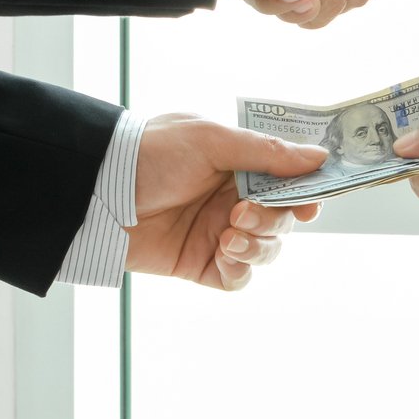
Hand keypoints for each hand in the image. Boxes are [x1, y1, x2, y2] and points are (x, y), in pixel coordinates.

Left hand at [128, 114, 327, 288]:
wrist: (99, 191)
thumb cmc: (152, 153)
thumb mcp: (211, 140)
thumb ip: (266, 152)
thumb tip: (318, 157)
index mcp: (240, 166)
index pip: (288, 183)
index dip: (305, 193)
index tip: (309, 202)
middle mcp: (233, 200)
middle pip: (283, 220)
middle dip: (273, 220)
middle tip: (243, 213)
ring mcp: (218, 233)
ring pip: (266, 250)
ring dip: (258, 245)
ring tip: (228, 236)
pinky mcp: (200, 264)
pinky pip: (237, 278)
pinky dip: (239, 270)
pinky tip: (224, 255)